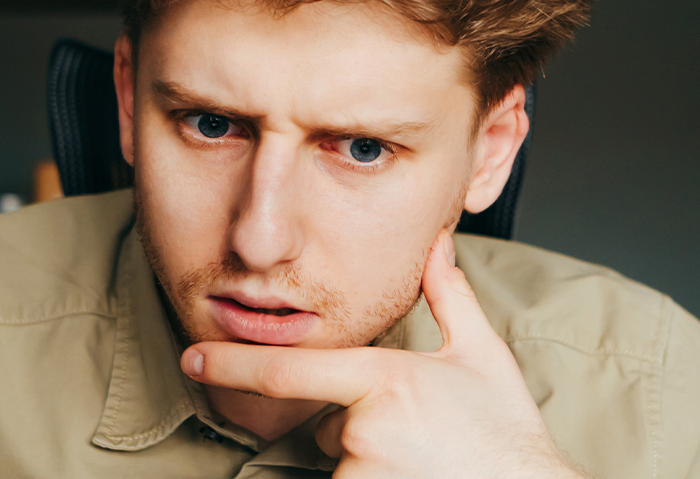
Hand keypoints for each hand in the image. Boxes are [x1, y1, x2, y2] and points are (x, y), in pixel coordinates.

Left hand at [181, 231, 584, 478]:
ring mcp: (362, 472)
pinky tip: (415, 474)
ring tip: (422, 458)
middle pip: (325, 425)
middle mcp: (365, 427)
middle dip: (354, 426)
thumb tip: (438, 243)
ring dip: (366, 460)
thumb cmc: (507, 433)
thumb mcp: (482, 356)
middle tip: (415, 433)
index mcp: (386, 379)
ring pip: (336, 461)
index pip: (288, 372)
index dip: (231, 365)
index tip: (192, 360)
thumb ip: (449, 297)